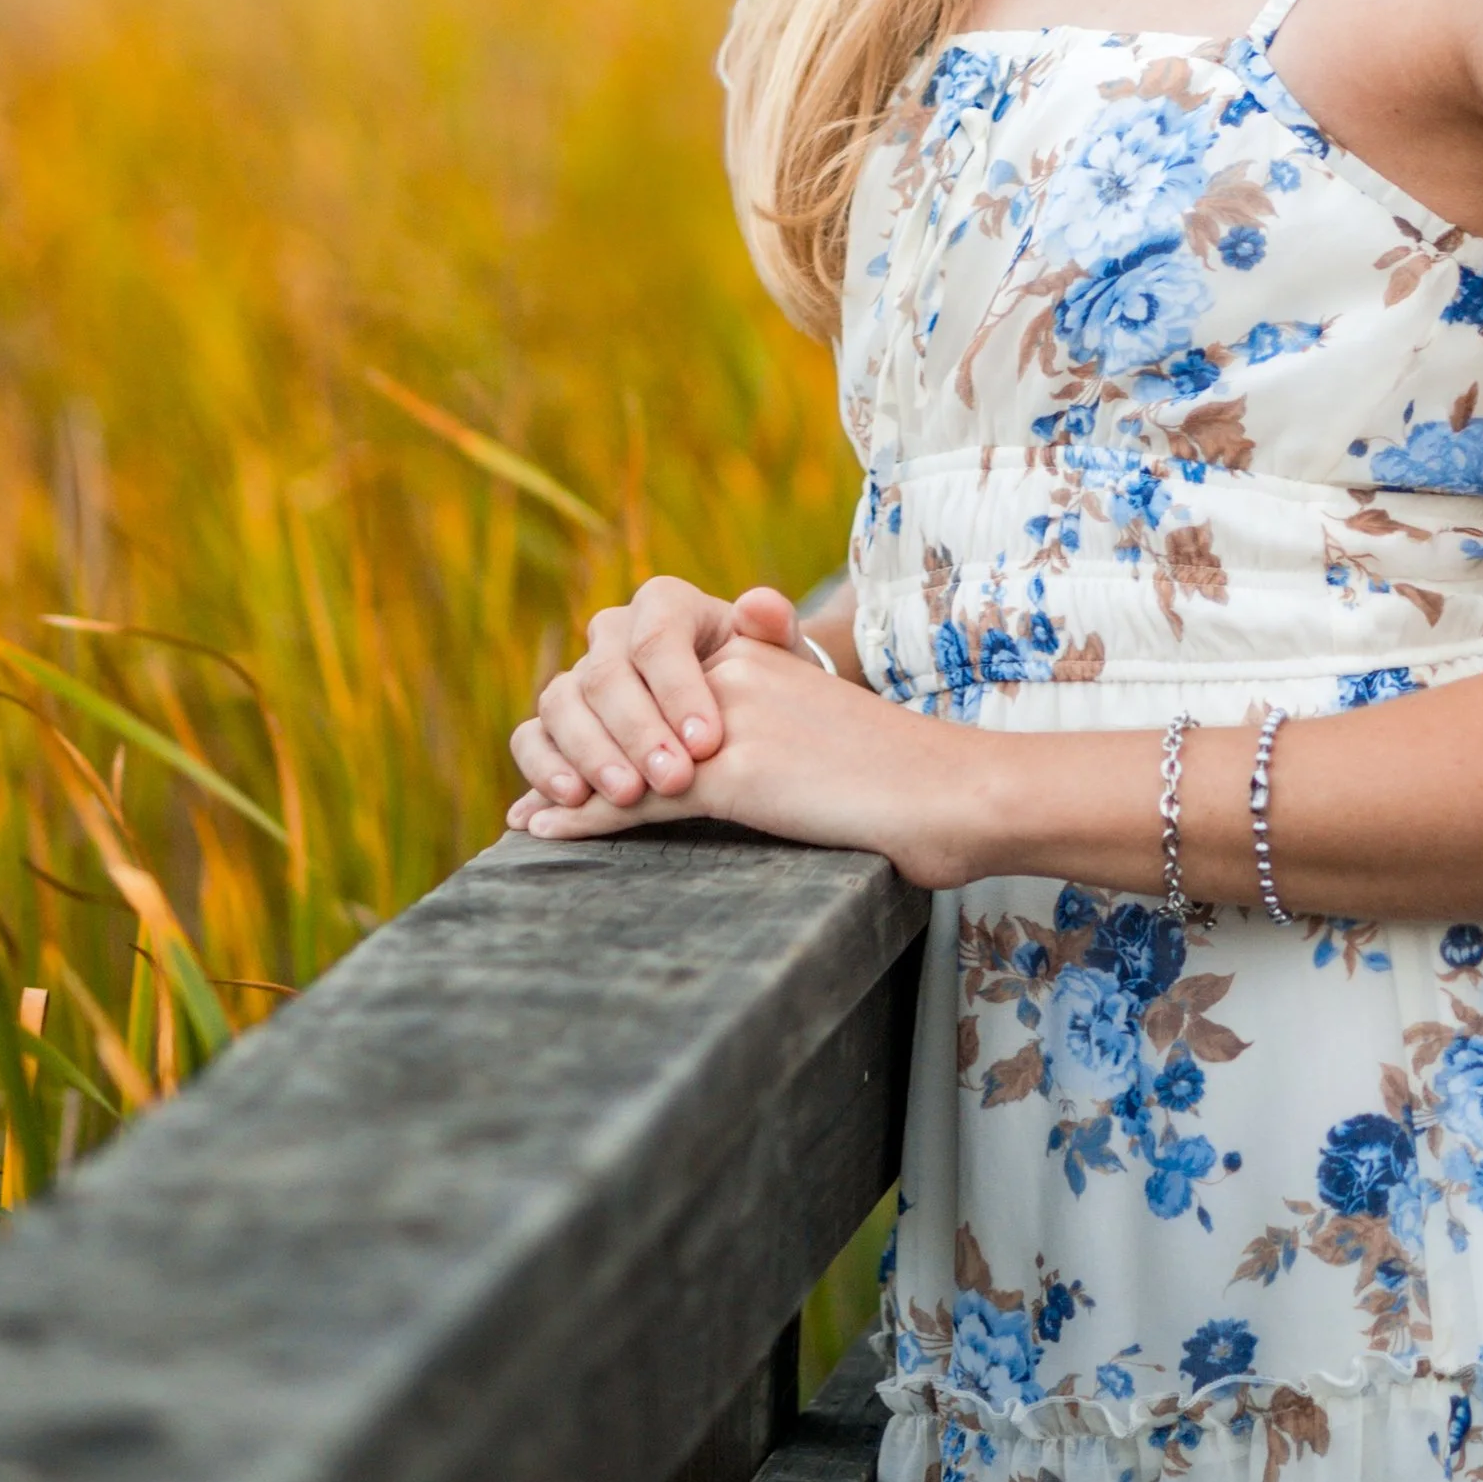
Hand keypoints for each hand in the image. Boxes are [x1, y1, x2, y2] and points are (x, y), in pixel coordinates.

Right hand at [503, 576, 822, 826]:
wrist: (742, 712)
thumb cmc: (762, 683)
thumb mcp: (779, 655)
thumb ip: (774, 625)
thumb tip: (759, 605)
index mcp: (664, 605)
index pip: (658, 635)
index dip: (678, 688)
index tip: (707, 743)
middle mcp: (612, 635)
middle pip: (606, 674)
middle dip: (639, 731)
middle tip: (673, 779)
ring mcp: (578, 678)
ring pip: (561, 703)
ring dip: (592, 753)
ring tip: (627, 796)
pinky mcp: (554, 724)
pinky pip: (530, 738)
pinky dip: (543, 769)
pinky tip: (572, 802)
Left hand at [503, 630, 993, 887]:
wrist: (950, 793)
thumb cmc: (899, 777)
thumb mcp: (814, 726)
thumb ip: (758, 717)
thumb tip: (694, 754)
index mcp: (753, 650)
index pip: (642, 651)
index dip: (595, 690)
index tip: (567, 730)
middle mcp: (733, 670)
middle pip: (611, 682)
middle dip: (568, 729)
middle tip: (544, 782)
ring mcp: (730, 718)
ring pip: (612, 736)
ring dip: (564, 778)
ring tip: (532, 813)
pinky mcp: (733, 773)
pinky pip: (633, 796)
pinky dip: (582, 818)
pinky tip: (546, 831)